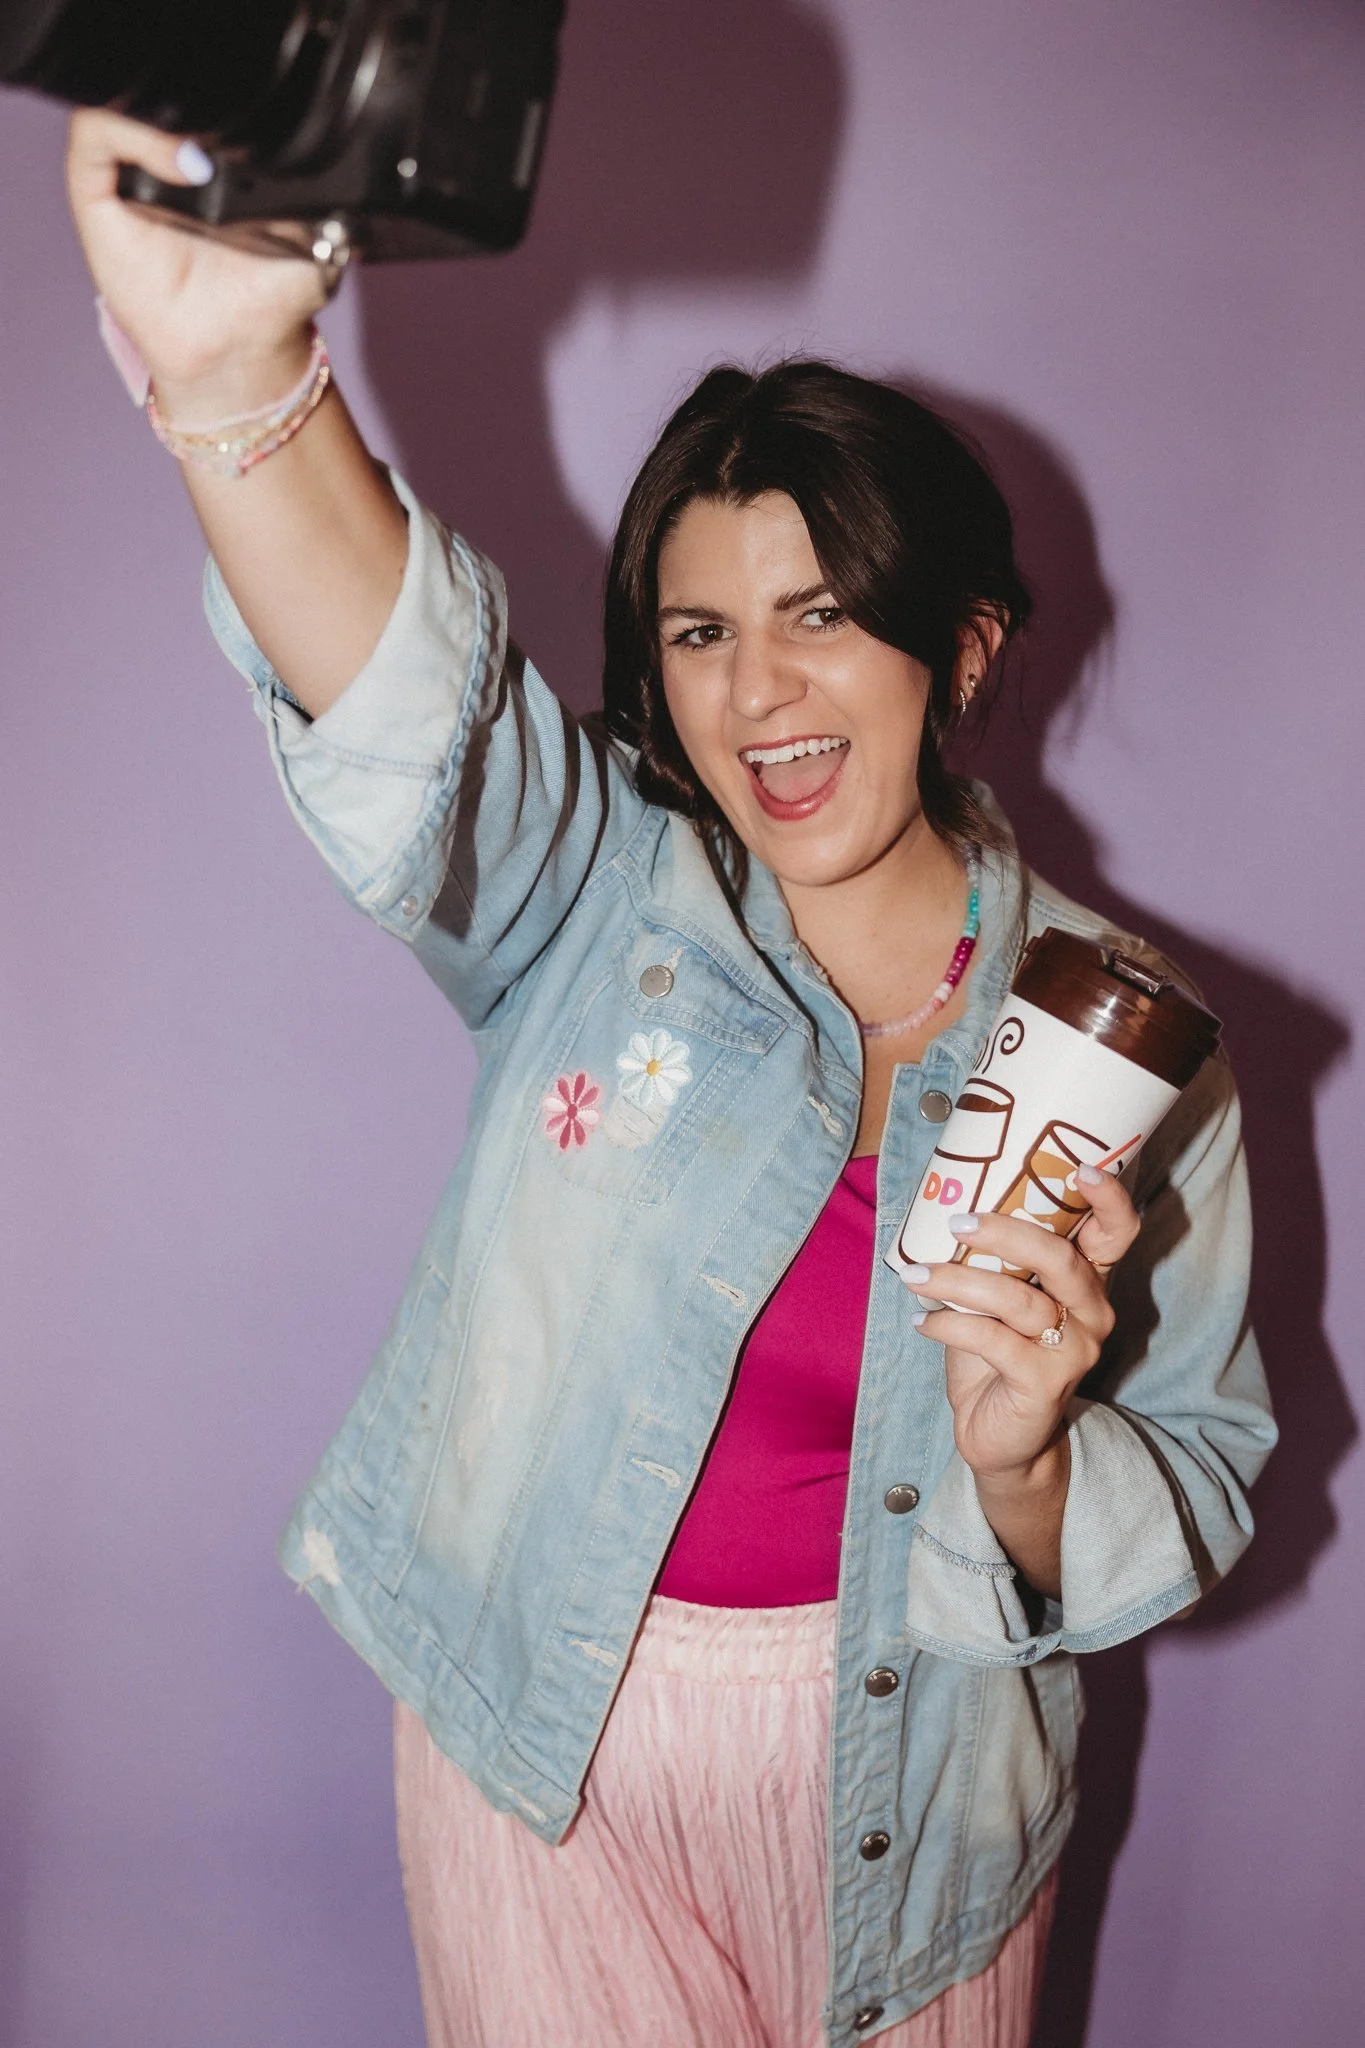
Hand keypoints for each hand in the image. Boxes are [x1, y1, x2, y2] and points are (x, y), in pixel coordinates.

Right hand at [66, 109, 325, 413]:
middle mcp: (166, 162)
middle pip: (156, 96)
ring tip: (204, 153)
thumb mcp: (319, 239)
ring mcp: (128, 179)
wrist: (240, 356)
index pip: (200, 97)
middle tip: (227, 130)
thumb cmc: (273, 299)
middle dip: (189, 101)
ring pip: (116, 105)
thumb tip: (336, 170)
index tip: (253, 116)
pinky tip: (182, 163)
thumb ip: (327, 199)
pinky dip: (126, 135)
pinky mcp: (98, 203)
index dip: (220, 93)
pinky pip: (92, 143)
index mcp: (215, 160)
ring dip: (159, 116)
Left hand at [904, 1164, 1140, 1483]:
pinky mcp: (1045, 1383)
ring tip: (915, 1277)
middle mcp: (1092, 1312)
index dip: (1110, 1199)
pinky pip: (994, 1341)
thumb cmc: (996, 1355)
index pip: (1118, 1233)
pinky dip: (950, 1326)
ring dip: (957, 1282)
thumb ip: (991, 1259)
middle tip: (957, 1224)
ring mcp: (1075, 1350)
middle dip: (1006, 1234)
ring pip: (1019, 1300)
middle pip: (1061, 1258)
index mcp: (1086, 1282)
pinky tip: (922, 1322)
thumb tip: (944, 1206)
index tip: (1083, 1168)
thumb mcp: (997, 1298)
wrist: (1002, 1437)